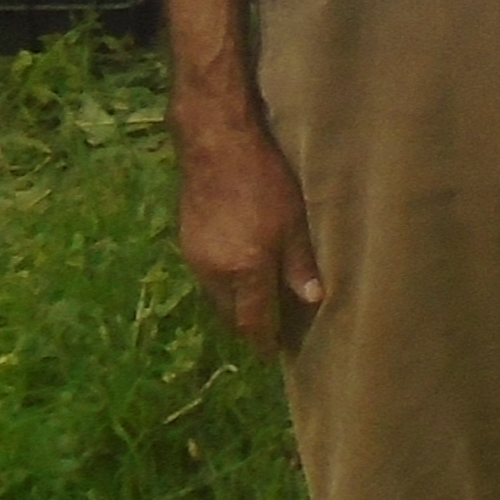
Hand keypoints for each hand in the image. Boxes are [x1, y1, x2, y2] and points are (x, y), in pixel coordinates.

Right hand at [175, 113, 322, 346]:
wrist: (216, 145)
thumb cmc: (263, 180)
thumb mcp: (293, 221)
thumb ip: (300, 265)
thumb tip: (312, 300)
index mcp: (245, 271)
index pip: (253, 321)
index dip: (264, 341)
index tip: (273, 353)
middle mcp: (216, 274)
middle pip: (231, 316)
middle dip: (249, 326)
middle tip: (270, 329)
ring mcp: (196, 260)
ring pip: (217, 299)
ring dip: (236, 306)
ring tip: (258, 302)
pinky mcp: (187, 244)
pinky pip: (207, 279)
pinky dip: (224, 285)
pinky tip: (239, 273)